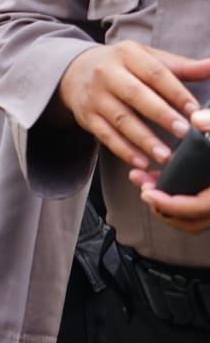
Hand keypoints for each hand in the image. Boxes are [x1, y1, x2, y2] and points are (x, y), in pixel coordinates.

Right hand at [57, 42, 209, 169]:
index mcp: (127, 55)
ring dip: (144, 139)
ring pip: (120, 119)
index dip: (175, 92)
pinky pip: (105, 135)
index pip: (154, 73)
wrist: (75, 72)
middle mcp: (107, 73)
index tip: (195, 110)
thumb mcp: (147, 58)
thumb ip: (181, 67)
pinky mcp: (86, 117)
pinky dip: (123, 150)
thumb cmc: (122, 66)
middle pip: (135, 95)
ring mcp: (95, 96)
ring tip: (166, 156)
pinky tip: (141, 162)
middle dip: (161, 115)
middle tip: (184, 132)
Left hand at [130, 112, 209, 233]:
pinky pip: (198, 212)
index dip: (170, 204)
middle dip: (162, 207)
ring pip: (194, 220)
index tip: (147, 193)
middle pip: (192, 221)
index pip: (200, 207)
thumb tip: (196, 120)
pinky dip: (178, 201)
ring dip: (166, 205)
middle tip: (142, 186)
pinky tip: (162, 179)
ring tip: (146, 181)